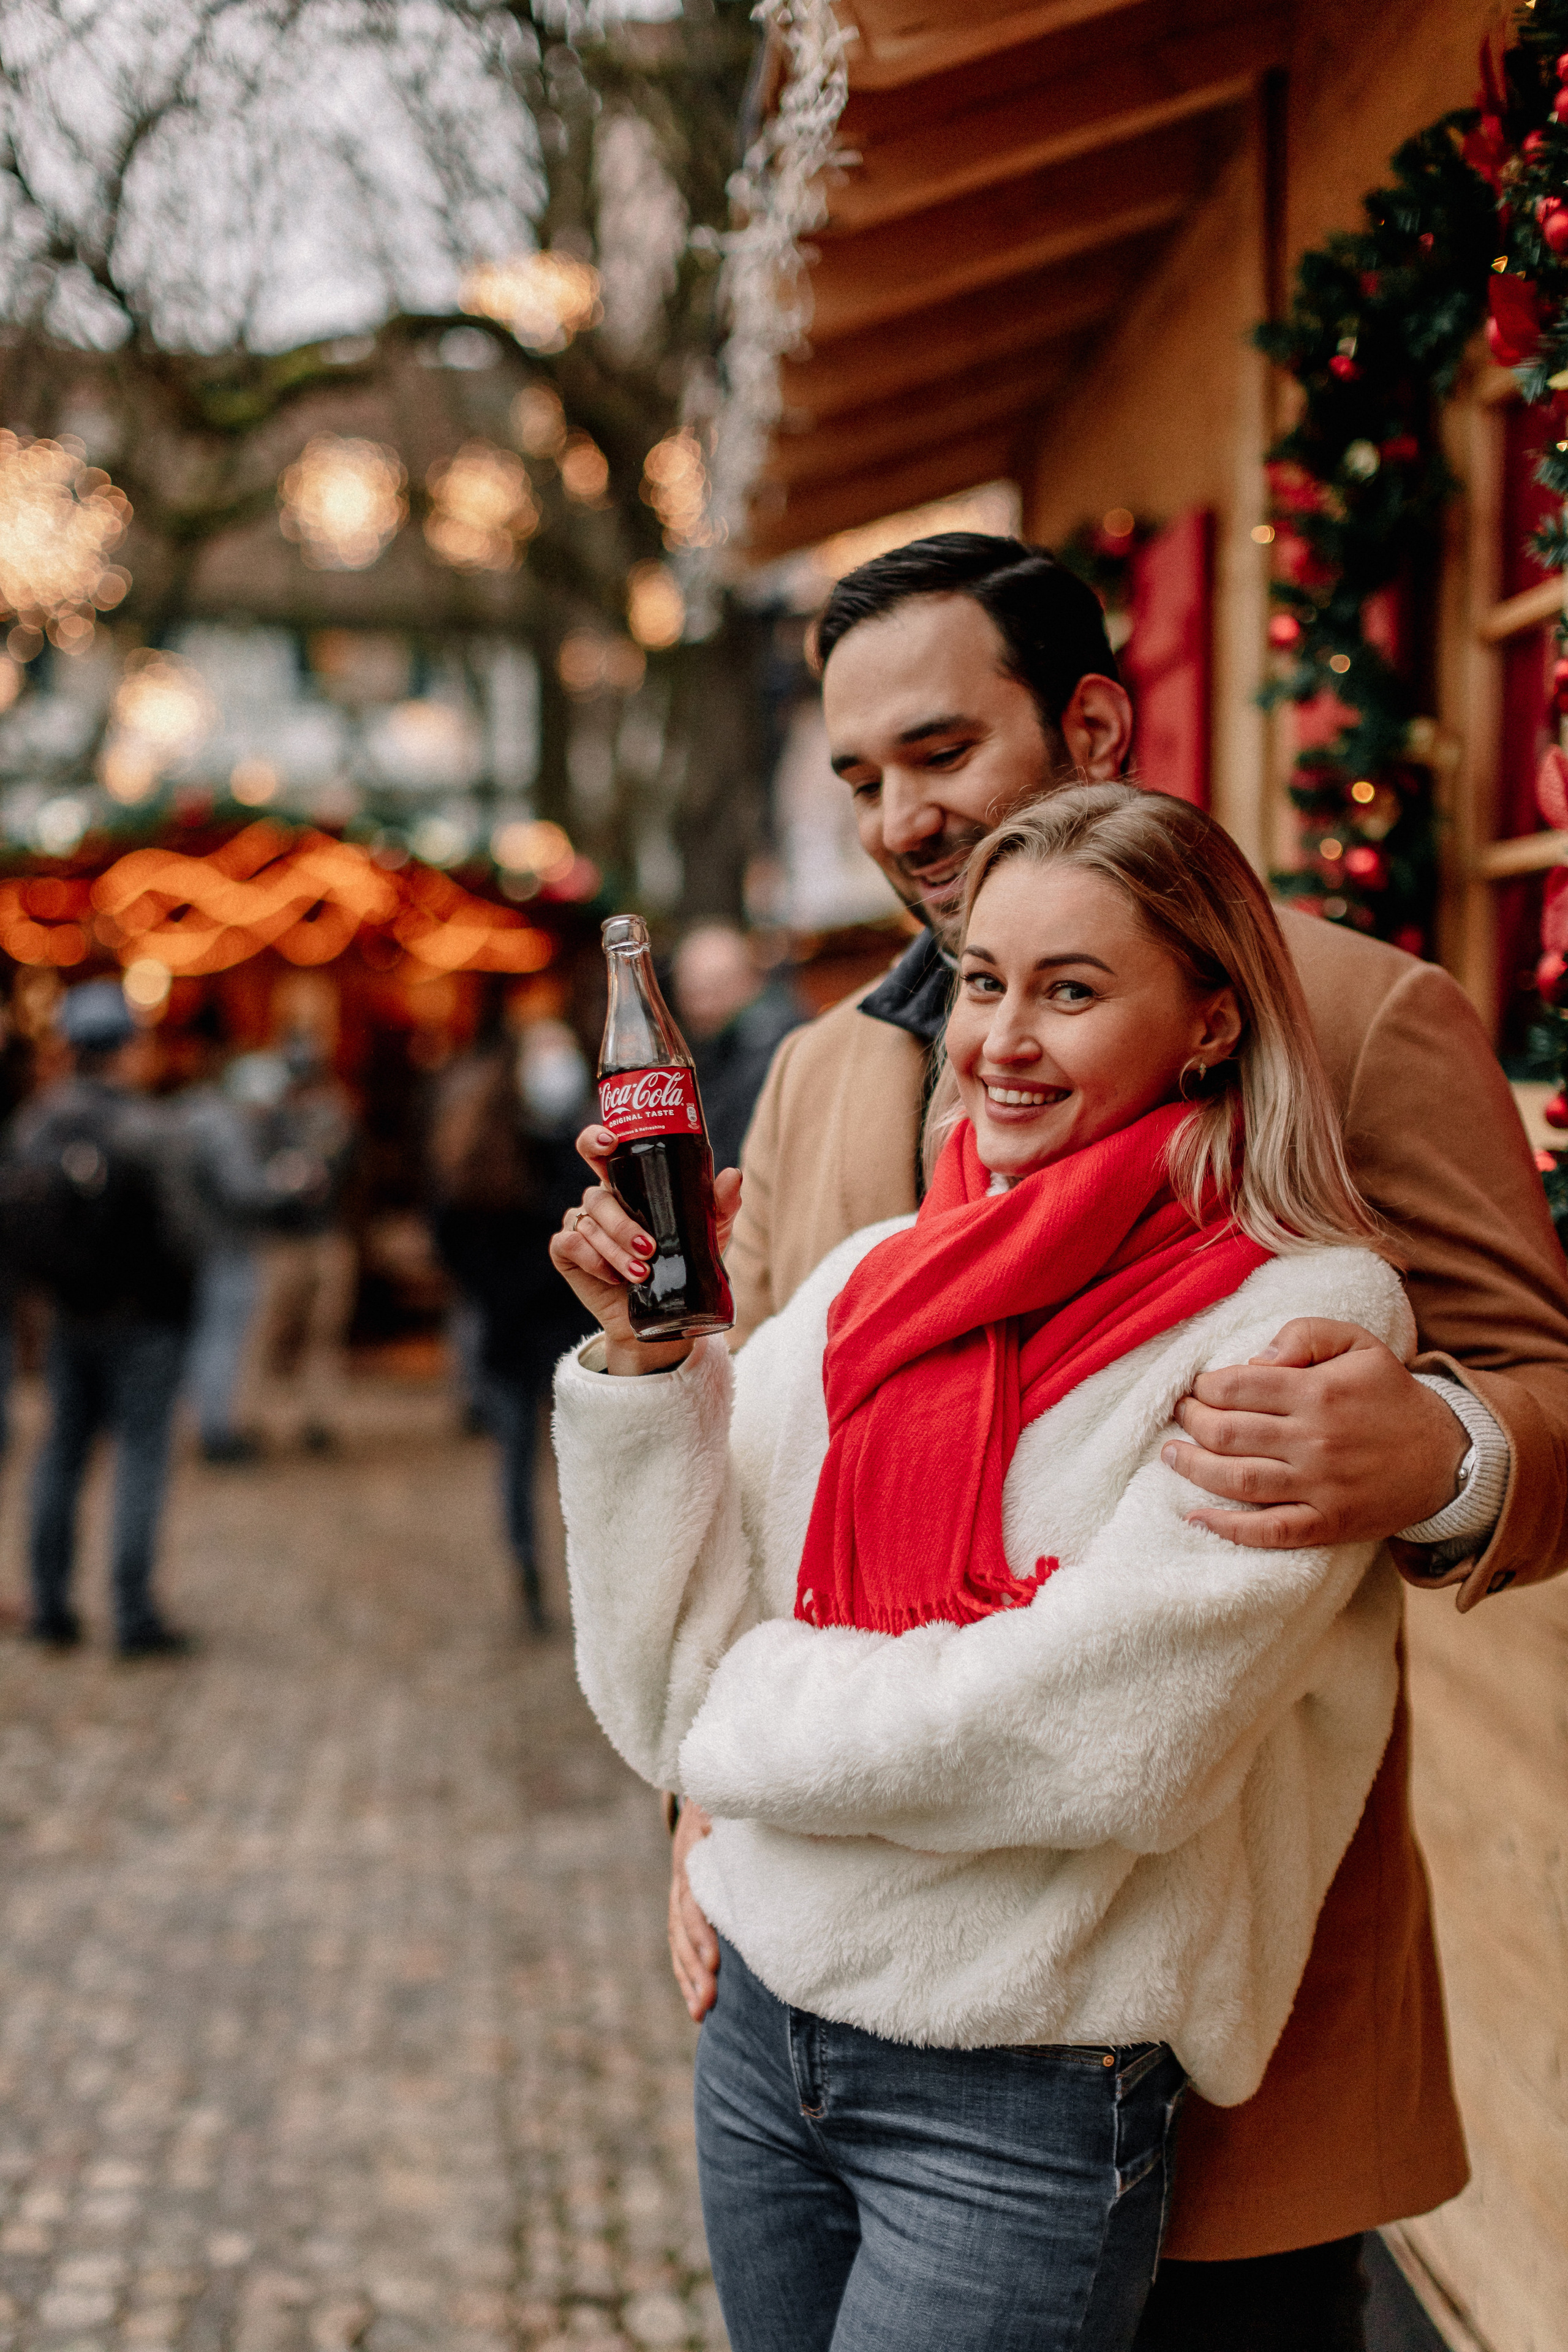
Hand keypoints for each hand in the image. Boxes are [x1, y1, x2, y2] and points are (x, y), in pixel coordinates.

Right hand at [549, 1124, 741, 1375]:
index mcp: (625, 1184)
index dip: (595, 1139)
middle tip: (649, 1248)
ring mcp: (579, 1224)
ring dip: (616, 1251)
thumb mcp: (708, 1232)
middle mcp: (599, 1200)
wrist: (664, 1312)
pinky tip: (613, 1277)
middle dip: (622, 1224)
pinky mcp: (565, 1250)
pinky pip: (571, 1245)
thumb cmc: (682, 1262)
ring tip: (642, 1273)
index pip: (598, 1149)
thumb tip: (732, 1175)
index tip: (609, 1141)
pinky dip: (594, 1261)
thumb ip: (720, 1203)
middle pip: (596, 1196)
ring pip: (589, 1225)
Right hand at [668, 1800, 718, 2020]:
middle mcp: (681, 1875)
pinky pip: (678, 1941)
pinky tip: (696, 2002)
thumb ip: (737, 1816)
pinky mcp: (683, 1902)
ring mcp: (679, 1890)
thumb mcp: (727, 1801)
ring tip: (701, 2012)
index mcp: (691, 1851)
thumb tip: (761, 1816)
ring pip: (677, 1939)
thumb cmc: (726, 1797)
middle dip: (694, 1967)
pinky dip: (685, 1972)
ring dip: (687, 1978)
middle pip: (682, 1927)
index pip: (692, 1899)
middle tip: (708, 2002)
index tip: (713, 1963)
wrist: (705, 1787)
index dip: (701, 1932)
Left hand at [1161, 1317, 1469, 1549]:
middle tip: (1179, 1416)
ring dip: (1193, 1468)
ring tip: (1170, 1456)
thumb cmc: (1392, 1395)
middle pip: (1226, 1432)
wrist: (1447, 1457)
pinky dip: (1227, 1528)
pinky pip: (1268, 1530)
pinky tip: (1197, 1517)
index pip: (1235, 1386)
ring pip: (1236, 1479)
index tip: (1195, 1387)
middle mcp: (1313, 1439)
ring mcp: (1319, 1485)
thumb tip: (1254, 1358)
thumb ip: (1306, 1333)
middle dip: (1191, 1422)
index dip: (1203, 1386)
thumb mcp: (1360, 1344)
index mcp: (1317, 1392)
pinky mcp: (1327, 1523)